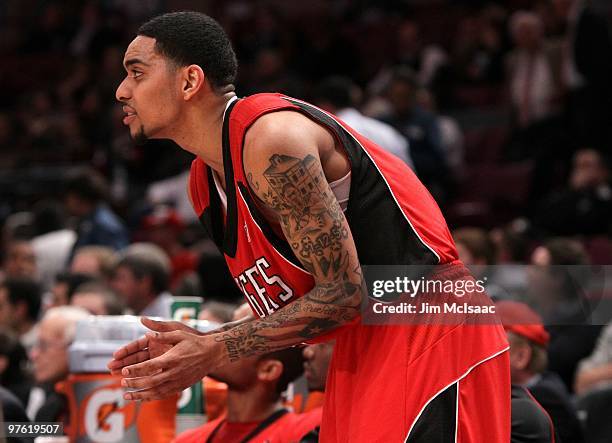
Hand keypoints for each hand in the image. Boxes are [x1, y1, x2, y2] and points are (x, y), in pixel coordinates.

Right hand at [107, 317, 199, 375]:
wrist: (205, 349)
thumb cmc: (190, 337)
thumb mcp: (175, 330)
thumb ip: (159, 326)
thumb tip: (142, 319)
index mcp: (155, 340)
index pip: (136, 346)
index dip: (125, 351)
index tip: (115, 356)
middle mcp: (154, 350)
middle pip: (135, 357)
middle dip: (122, 362)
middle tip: (110, 368)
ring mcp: (158, 360)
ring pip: (140, 367)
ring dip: (128, 371)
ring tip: (115, 376)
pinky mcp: (164, 369)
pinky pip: (150, 375)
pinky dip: (141, 379)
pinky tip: (132, 385)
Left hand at [108, 318, 224, 400]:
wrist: (212, 354)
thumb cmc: (195, 342)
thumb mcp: (179, 334)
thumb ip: (162, 334)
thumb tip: (146, 332)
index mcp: (172, 358)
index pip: (150, 366)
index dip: (136, 370)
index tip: (124, 371)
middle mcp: (174, 372)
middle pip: (150, 381)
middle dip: (135, 383)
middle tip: (122, 383)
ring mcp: (178, 381)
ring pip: (156, 392)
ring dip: (140, 395)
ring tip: (127, 396)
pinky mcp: (181, 386)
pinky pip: (164, 395)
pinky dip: (151, 398)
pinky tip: (142, 399)